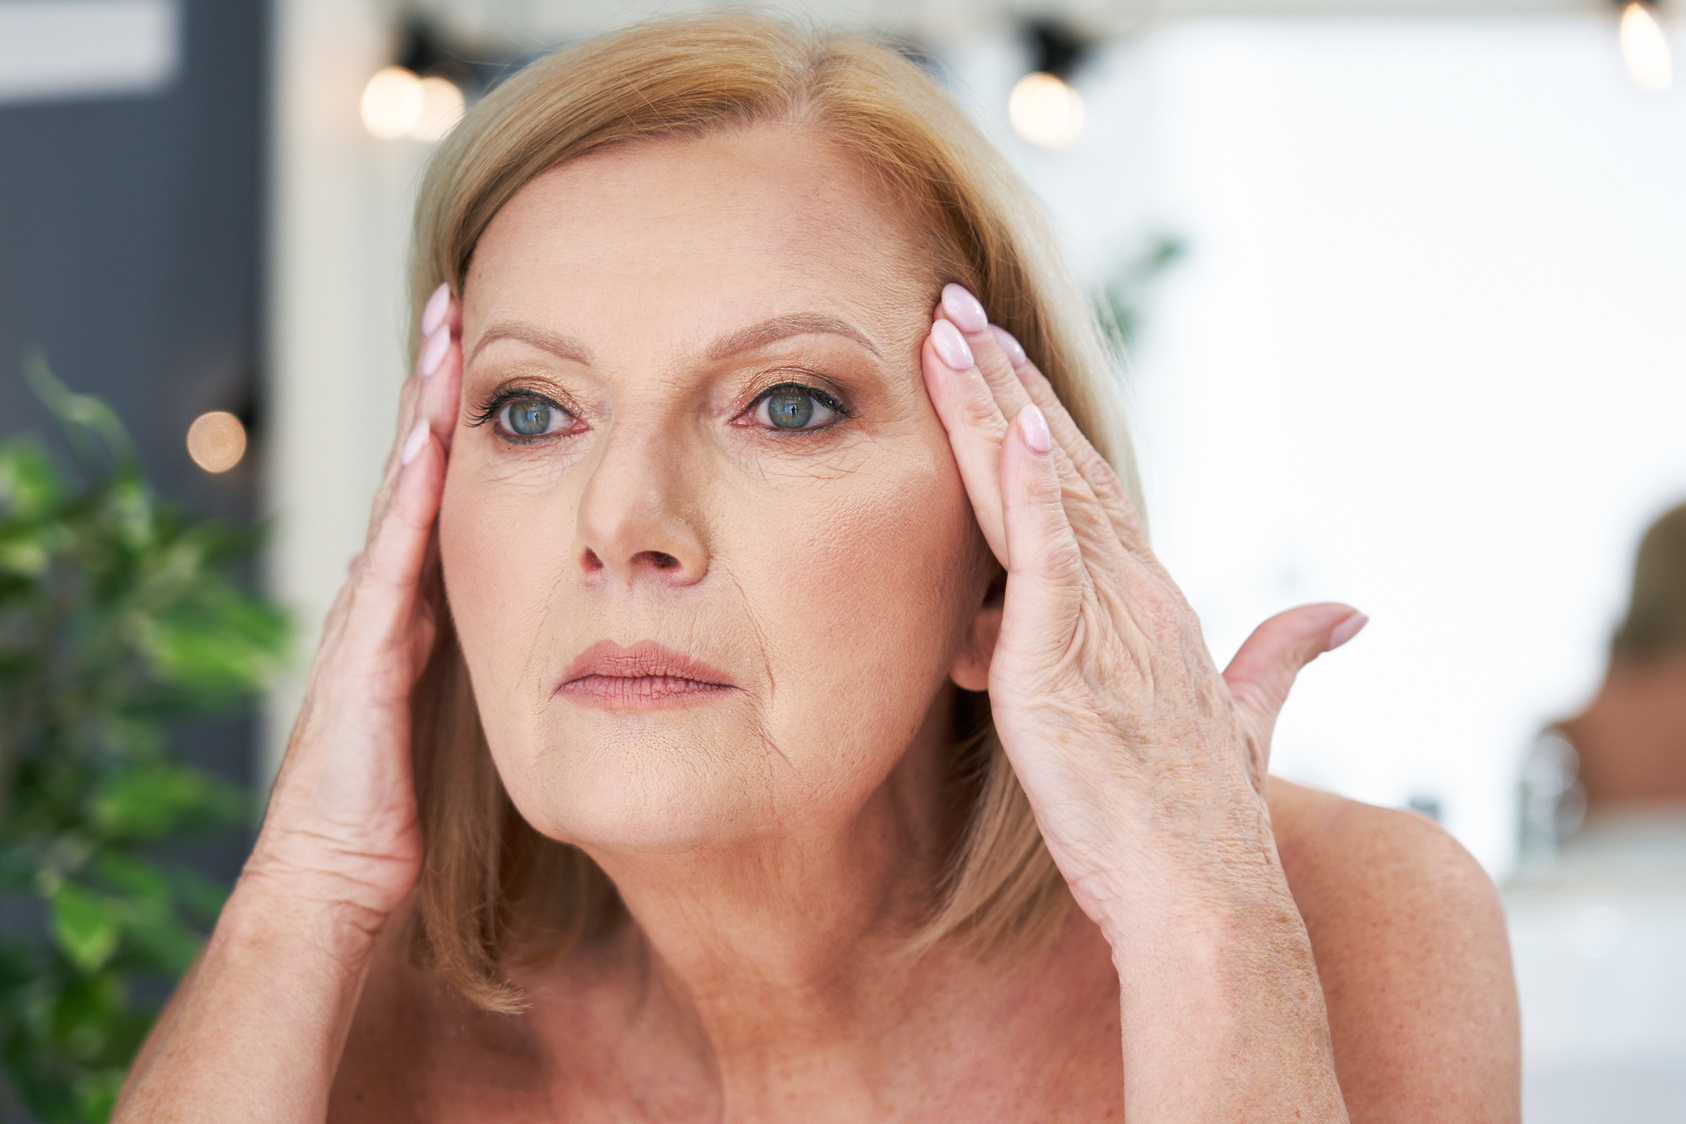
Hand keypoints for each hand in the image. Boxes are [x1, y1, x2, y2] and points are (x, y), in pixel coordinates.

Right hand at [245, 284, 462, 929]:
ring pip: (401, 493)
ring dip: (422, 415)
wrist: (339, 868)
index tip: (491, 353)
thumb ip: (485, 655)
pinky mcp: (363, 647)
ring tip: (443, 337)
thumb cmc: (399, 801)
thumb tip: (551, 621)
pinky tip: (429, 441)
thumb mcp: (460, 706)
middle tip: (459, 305)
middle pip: (415, 470)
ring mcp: (366, 614)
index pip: (439, 492)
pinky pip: (393, 556)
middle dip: (436, 389)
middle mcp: (384, 594)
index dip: (462, 423)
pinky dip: (409, 497)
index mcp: (412, 605)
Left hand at [922, 284, 1365, 923]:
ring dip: (992, 405)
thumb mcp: (1241, 721)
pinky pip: (1046, 554)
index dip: (1046, 422)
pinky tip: (1010, 427)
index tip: (1007, 363)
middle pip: (1061, 465)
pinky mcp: (1068, 656)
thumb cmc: (1200, 819)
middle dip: (1006, 383)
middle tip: (958, 308)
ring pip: (1041, 487)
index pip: (1089, 490)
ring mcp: (1102, 618)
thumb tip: (1346, 613)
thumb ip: (1283, 657)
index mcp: (1153, 604)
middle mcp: (1132, 593)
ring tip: (950, 331)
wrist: (1202, 888)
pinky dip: (1030, 487)